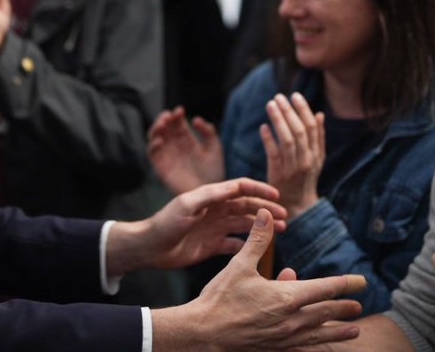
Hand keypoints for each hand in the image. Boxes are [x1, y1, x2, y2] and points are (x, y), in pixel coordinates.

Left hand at [108, 178, 287, 275]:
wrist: (150, 247)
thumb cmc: (165, 222)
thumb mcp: (187, 205)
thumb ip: (211, 195)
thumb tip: (235, 187)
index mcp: (211, 196)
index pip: (241, 188)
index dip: (259, 189)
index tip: (276, 196)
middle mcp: (216, 210)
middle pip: (247, 207)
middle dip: (266, 210)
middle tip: (285, 217)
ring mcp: (215, 228)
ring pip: (245, 225)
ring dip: (262, 227)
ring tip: (280, 231)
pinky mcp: (212, 245)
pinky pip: (235, 244)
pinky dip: (248, 245)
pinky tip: (260, 249)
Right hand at [147, 106, 223, 194]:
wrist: (209, 195)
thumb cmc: (214, 173)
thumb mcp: (214, 149)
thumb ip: (208, 133)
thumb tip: (196, 119)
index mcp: (186, 139)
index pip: (177, 123)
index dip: (176, 115)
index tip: (180, 111)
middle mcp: (174, 146)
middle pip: (163, 127)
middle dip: (164, 118)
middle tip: (169, 115)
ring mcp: (167, 156)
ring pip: (155, 137)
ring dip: (156, 128)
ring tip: (163, 123)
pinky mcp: (161, 167)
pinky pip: (152, 154)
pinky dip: (153, 145)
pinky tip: (160, 140)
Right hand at [151, 208, 365, 350]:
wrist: (203, 333)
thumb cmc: (220, 298)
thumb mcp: (239, 265)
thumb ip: (257, 240)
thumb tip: (265, 214)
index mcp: (286, 296)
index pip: (325, 288)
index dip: (345, 284)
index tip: (361, 282)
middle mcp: (291, 319)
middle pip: (326, 311)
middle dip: (344, 307)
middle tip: (359, 305)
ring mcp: (284, 337)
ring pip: (319, 332)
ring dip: (338, 330)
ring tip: (354, 330)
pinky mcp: (275, 348)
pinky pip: (304, 346)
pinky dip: (318, 344)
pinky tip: (323, 344)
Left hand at [262, 93, 323, 218]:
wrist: (298, 207)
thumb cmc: (305, 179)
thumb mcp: (316, 159)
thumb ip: (318, 137)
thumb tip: (320, 114)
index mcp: (316, 155)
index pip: (311, 128)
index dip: (303, 110)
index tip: (295, 95)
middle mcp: (306, 161)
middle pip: (298, 132)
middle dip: (289, 112)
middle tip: (279, 96)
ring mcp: (292, 169)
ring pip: (286, 141)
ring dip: (278, 120)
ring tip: (270, 104)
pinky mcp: (278, 175)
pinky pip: (273, 155)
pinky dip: (268, 139)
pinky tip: (263, 127)